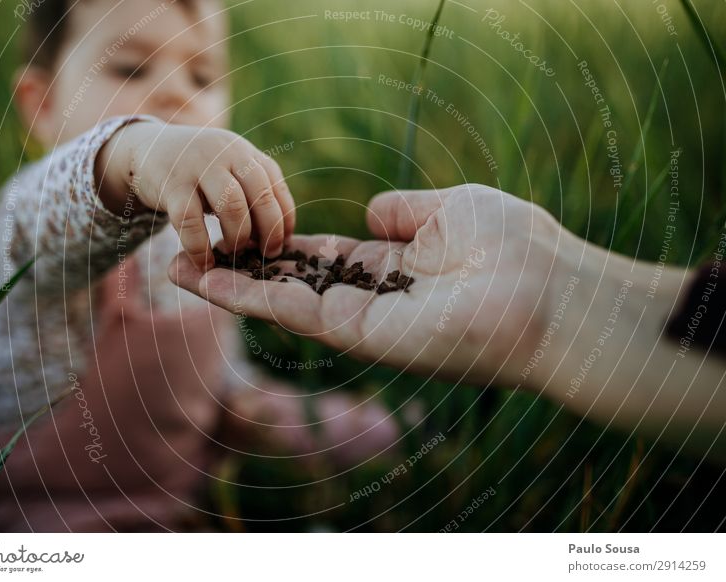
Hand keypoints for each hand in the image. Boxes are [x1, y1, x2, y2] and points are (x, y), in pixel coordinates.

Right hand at [99, 120, 294, 267]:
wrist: (148, 149)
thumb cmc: (199, 171)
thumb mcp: (230, 171)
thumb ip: (254, 193)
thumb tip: (282, 236)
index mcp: (246, 154)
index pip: (277, 190)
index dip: (284, 223)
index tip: (281, 246)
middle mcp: (227, 154)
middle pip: (261, 198)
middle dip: (268, 234)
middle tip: (264, 256)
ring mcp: (198, 167)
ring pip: (232, 208)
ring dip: (237, 239)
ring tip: (232, 253)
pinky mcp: (171, 185)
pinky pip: (192, 223)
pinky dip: (200, 249)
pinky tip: (205, 264)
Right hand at [169, 184, 564, 385]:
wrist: (548, 292)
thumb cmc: (513, 245)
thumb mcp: (450, 208)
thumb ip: (404, 212)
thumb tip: (369, 213)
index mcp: (395, 267)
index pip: (324, 257)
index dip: (281, 247)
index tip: (242, 234)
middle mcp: (372, 299)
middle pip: (292, 283)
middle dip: (240, 271)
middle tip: (189, 255)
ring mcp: (362, 321)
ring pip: (279, 302)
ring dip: (227, 287)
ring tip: (176, 269)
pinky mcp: (359, 334)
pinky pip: (292, 309)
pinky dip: (246, 295)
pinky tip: (206, 280)